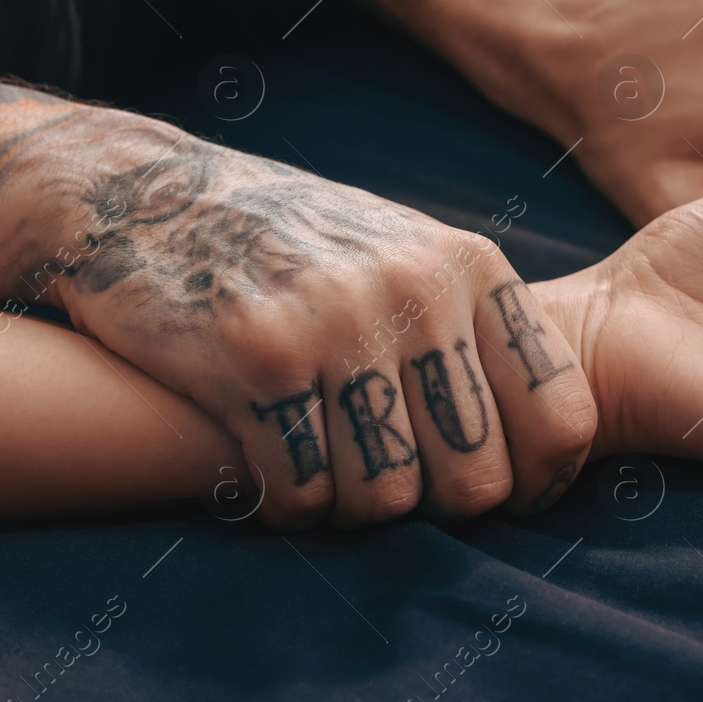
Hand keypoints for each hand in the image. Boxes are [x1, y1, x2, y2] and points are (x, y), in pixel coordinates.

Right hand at [48, 122, 596, 527]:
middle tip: (387, 483)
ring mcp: (334, 324)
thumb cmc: (288, 246)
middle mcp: (415, 292)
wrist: (139, 194)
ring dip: (348, 507)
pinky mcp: (254, 361)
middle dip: (432, 507)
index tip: (503, 496)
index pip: (563, 417)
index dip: (539, 483)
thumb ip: (471, 334)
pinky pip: (303, 495)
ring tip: (318, 463)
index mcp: (469, 267)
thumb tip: (548, 455)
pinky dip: (286, 504)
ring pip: (386, 501)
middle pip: (475, 483)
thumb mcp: (402, 255)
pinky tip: (265, 465)